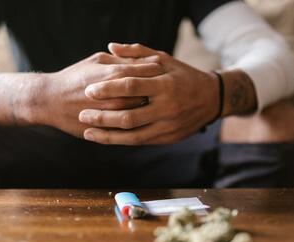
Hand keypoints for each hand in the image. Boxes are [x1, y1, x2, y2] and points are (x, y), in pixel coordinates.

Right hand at [37, 52, 163, 137]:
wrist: (49, 101)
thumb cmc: (74, 77)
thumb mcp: (96, 61)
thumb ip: (121, 60)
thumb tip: (145, 59)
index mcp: (114, 76)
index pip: (146, 74)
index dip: (157, 73)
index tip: (165, 73)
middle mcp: (115, 97)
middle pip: (148, 96)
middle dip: (158, 93)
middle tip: (166, 91)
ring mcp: (111, 116)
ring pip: (140, 115)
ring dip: (150, 110)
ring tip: (154, 105)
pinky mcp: (105, 131)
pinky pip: (128, 131)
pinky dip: (137, 125)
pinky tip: (140, 119)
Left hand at [78, 43, 218, 144]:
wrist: (211, 99)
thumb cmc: (183, 75)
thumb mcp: (164, 59)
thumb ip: (137, 53)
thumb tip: (111, 47)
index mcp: (165, 84)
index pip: (131, 86)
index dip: (108, 89)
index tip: (88, 90)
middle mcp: (167, 107)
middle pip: (129, 116)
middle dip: (103, 116)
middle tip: (82, 114)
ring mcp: (167, 125)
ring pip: (132, 135)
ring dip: (107, 135)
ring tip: (87, 132)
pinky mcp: (167, 138)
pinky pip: (139, 142)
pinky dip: (120, 141)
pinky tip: (104, 138)